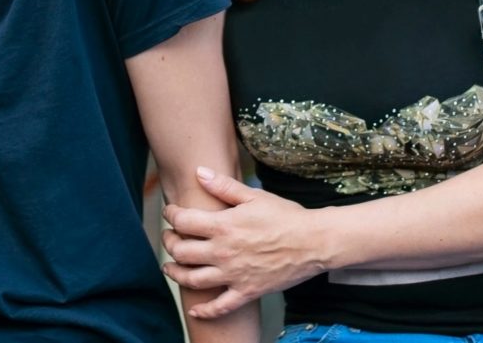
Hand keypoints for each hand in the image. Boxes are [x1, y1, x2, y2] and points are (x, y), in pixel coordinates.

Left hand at [162, 167, 326, 318]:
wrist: (314, 242)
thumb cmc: (285, 216)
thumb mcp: (254, 195)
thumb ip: (223, 186)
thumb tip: (199, 172)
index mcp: (223, 226)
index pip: (183, 221)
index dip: (171, 215)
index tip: (170, 211)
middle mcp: (223, 252)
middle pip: (182, 252)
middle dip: (169, 244)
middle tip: (168, 238)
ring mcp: (234, 275)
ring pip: (193, 280)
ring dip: (176, 274)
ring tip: (170, 268)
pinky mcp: (247, 291)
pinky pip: (220, 307)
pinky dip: (205, 311)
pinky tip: (195, 310)